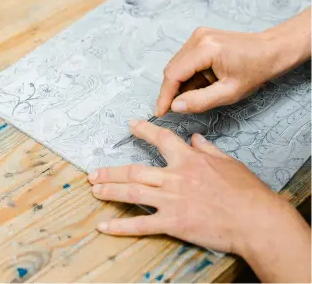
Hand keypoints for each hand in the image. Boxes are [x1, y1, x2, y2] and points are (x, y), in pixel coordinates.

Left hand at [88, 121, 310, 282]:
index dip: (144, 130)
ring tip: (94, 189)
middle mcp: (175, 177)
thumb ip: (208, 149)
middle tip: (94, 172)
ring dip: (111, 191)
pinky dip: (121, 227)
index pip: (161, 139)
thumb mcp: (228, 162)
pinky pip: (142, 225)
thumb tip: (196, 138)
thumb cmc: (245, 191)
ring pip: (133, 193)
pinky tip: (105, 226)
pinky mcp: (174, 223)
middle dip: (112, 171)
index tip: (131, 124)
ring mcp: (172, 200)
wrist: (256, 220)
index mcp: (189, 159)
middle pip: (136, 170)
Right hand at [156, 8, 311, 115]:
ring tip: (194, 96)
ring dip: (180, 83)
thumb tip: (175, 106)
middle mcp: (197, 37)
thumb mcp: (229, 92)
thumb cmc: (256, 70)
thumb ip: (200, 101)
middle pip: (172, 68)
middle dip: (171, 91)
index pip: (174, 74)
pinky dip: (188, 75)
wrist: (271, 49)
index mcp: (205, 48)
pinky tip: (199, 85)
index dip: (164, 96)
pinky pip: (186, 60)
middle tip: (174, 109)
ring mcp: (198, 35)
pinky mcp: (201, 37)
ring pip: (177, 64)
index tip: (160, 113)